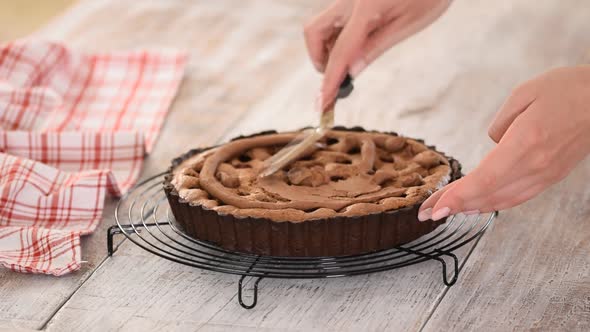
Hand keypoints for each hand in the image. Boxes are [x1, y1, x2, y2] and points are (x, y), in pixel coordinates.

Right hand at [304, 0, 450, 107]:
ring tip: (353, 60)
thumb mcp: (409, 23)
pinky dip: (337, 36)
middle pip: (314, 32)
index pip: (340, 51)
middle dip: (319, 58)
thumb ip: (376, 47)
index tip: (323, 101)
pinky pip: (335, 19)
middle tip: (338, 76)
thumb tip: (351, 72)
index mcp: (366, 7)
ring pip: (321, 25)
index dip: (329, 79)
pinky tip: (358, 44)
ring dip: (327, 47)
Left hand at [418, 66, 589, 220]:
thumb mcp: (524, 94)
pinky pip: (519, 195)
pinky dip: (495, 203)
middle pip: (488, 194)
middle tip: (428, 212)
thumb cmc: (567, 89)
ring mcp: (547, 173)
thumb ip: (500, 123)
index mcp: (526, 143)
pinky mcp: (553, 175)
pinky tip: (480, 204)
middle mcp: (536, 165)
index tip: (434, 208)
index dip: (456, 197)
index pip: (483, 180)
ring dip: (472, 207)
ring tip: (447, 210)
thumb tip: (494, 144)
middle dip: (454, 205)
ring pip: (503, 200)